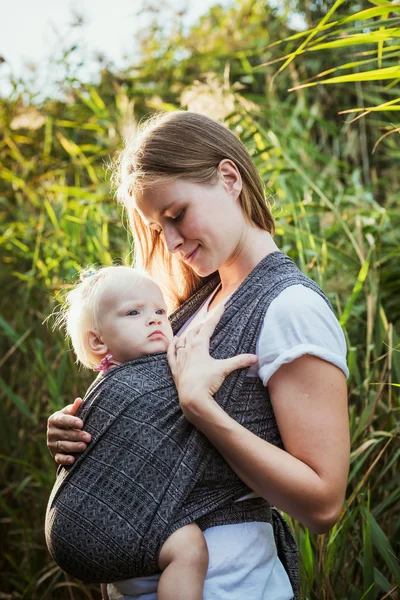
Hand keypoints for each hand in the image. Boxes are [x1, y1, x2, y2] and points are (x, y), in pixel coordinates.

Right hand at [47, 398, 90, 464]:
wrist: (65, 434)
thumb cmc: (71, 420)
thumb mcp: (71, 413)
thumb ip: (74, 408)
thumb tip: (79, 400)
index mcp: (54, 419)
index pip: (62, 420)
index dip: (71, 422)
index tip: (81, 423)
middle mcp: (51, 432)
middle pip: (64, 434)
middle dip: (77, 436)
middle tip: (89, 437)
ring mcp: (51, 444)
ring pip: (63, 446)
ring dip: (73, 447)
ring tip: (84, 446)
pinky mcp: (54, 455)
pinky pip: (59, 458)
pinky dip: (65, 459)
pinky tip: (73, 460)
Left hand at [167, 303, 257, 420]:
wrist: (192, 398)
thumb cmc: (207, 382)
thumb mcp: (224, 369)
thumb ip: (239, 362)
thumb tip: (255, 358)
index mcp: (199, 346)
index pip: (208, 326)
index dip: (216, 315)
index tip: (222, 306)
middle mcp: (187, 349)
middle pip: (194, 331)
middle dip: (202, 324)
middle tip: (209, 320)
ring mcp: (180, 358)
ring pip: (182, 340)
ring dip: (188, 333)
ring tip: (193, 329)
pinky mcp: (175, 368)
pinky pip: (171, 353)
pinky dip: (173, 345)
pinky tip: (174, 340)